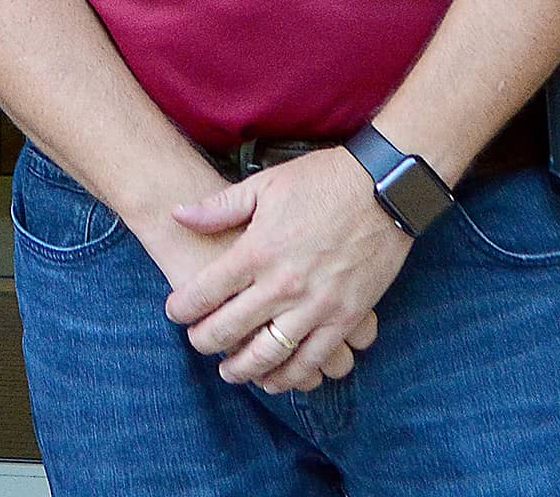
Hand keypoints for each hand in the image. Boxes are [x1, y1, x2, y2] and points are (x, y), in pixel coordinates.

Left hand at [161, 149, 396, 394]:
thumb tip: (178, 215)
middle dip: (205, 342)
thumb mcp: (265, 184)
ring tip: (231, 372)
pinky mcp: (347, 318)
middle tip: (197, 344)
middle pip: (230, 330)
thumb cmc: (322, 181)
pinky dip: (291, 376)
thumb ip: (219, 207)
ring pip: (269, 355)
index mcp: (258, 250)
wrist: (385, 187)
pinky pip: (315, 360)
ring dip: (244, 370)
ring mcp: (317, 306)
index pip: (205, 292)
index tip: (175, 312)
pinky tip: (276, 379)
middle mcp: (283, 285)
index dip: (182, 308)